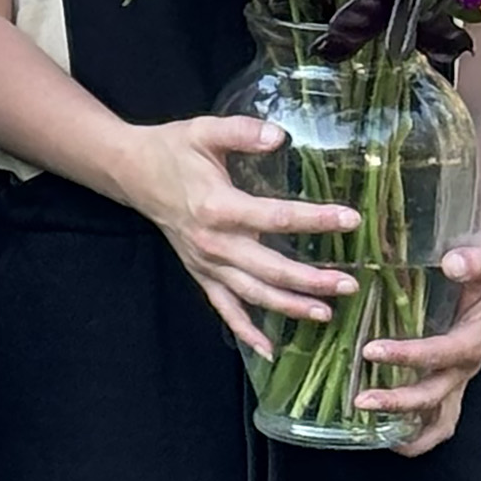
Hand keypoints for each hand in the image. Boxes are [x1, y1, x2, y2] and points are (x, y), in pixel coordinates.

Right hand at [110, 115, 361, 357]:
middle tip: (349, 284)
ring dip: (288, 306)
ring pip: (252, 293)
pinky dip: (245, 330)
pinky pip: (223, 307)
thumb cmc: (171, 149)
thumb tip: (281, 136)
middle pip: (268, 268)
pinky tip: (269, 350)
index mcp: (217, 207)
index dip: (314, 220)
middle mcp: (212, 242)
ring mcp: (205, 262)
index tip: (351, 219)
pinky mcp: (199, 272)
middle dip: (310, 279)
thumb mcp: (204, 131)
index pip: (274, 218)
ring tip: (325, 314)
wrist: (130, 171)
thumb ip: (242, 132)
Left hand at [357, 228, 480, 455]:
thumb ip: (478, 259)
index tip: (371, 351)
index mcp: (476, 336)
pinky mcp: (448, 375)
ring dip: (406, 425)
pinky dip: (413, 430)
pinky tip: (381, 434)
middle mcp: (467, 362)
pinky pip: (436, 415)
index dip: (410, 356)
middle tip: (359, 399)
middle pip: (437, 394)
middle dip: (400, 401)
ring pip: (438, 415)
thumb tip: (456, 264)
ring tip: (366, 426)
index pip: (444, 354)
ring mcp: (458, 373)